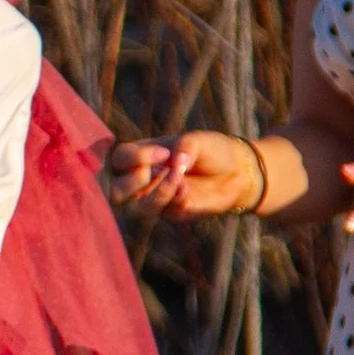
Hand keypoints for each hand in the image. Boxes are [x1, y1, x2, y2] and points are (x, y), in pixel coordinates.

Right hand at [110, 131, 264, 218]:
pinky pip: (165, 213)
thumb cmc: (212, 151)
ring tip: (180, 182)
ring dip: (157, 195)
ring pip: (136, 209)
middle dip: (134, 182)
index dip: (135, 158)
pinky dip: (176, 202)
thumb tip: (175, 163)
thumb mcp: (199, 141)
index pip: (119, 159)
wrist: (237, 172)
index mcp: (142, 156)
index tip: (165, 152)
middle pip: (115, 191)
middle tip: (161, 171)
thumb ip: (185, 146)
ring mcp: (156, 199)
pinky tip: (188, 192)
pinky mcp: (172, 213)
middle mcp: (143, 180)